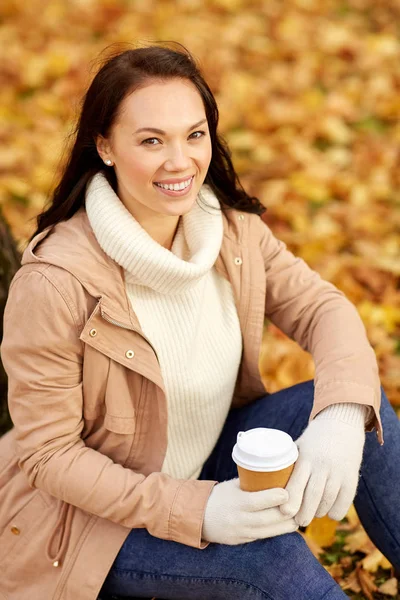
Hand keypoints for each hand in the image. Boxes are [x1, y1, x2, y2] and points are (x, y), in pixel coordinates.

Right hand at [202, 478, 297, 544]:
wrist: (198, 517)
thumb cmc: (218, 496)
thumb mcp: (232, 486)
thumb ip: (251, 483)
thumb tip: (273, 473)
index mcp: (235, 503)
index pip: (258, 501)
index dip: (274, 498)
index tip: (288, 493)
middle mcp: (238, 519)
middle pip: (267, 520)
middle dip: (286, 515)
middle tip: (302, 507)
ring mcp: (240, 533)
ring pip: (267, 532)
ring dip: (284, 527)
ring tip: (298, 519)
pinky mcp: (241, 541)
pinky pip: (261, 537)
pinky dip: (274, 532)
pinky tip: (285, 527)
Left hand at [280, 412, 365, 526]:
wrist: (342, 424)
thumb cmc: (314, 438)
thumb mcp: (299, 446)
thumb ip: (288, 463)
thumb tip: (267, 483)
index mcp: (306, 457)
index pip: (296, 482)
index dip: (291, 500)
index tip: (285, 512)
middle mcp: (322, 464)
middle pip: (313, 495)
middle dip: (304, 513)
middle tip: (299, 522)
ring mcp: (338, 471)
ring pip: (328, 500)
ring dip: (319, 512)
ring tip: (312, 515)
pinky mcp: (352, 476)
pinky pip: (345, 501)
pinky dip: (336, 511)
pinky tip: (329, 512)